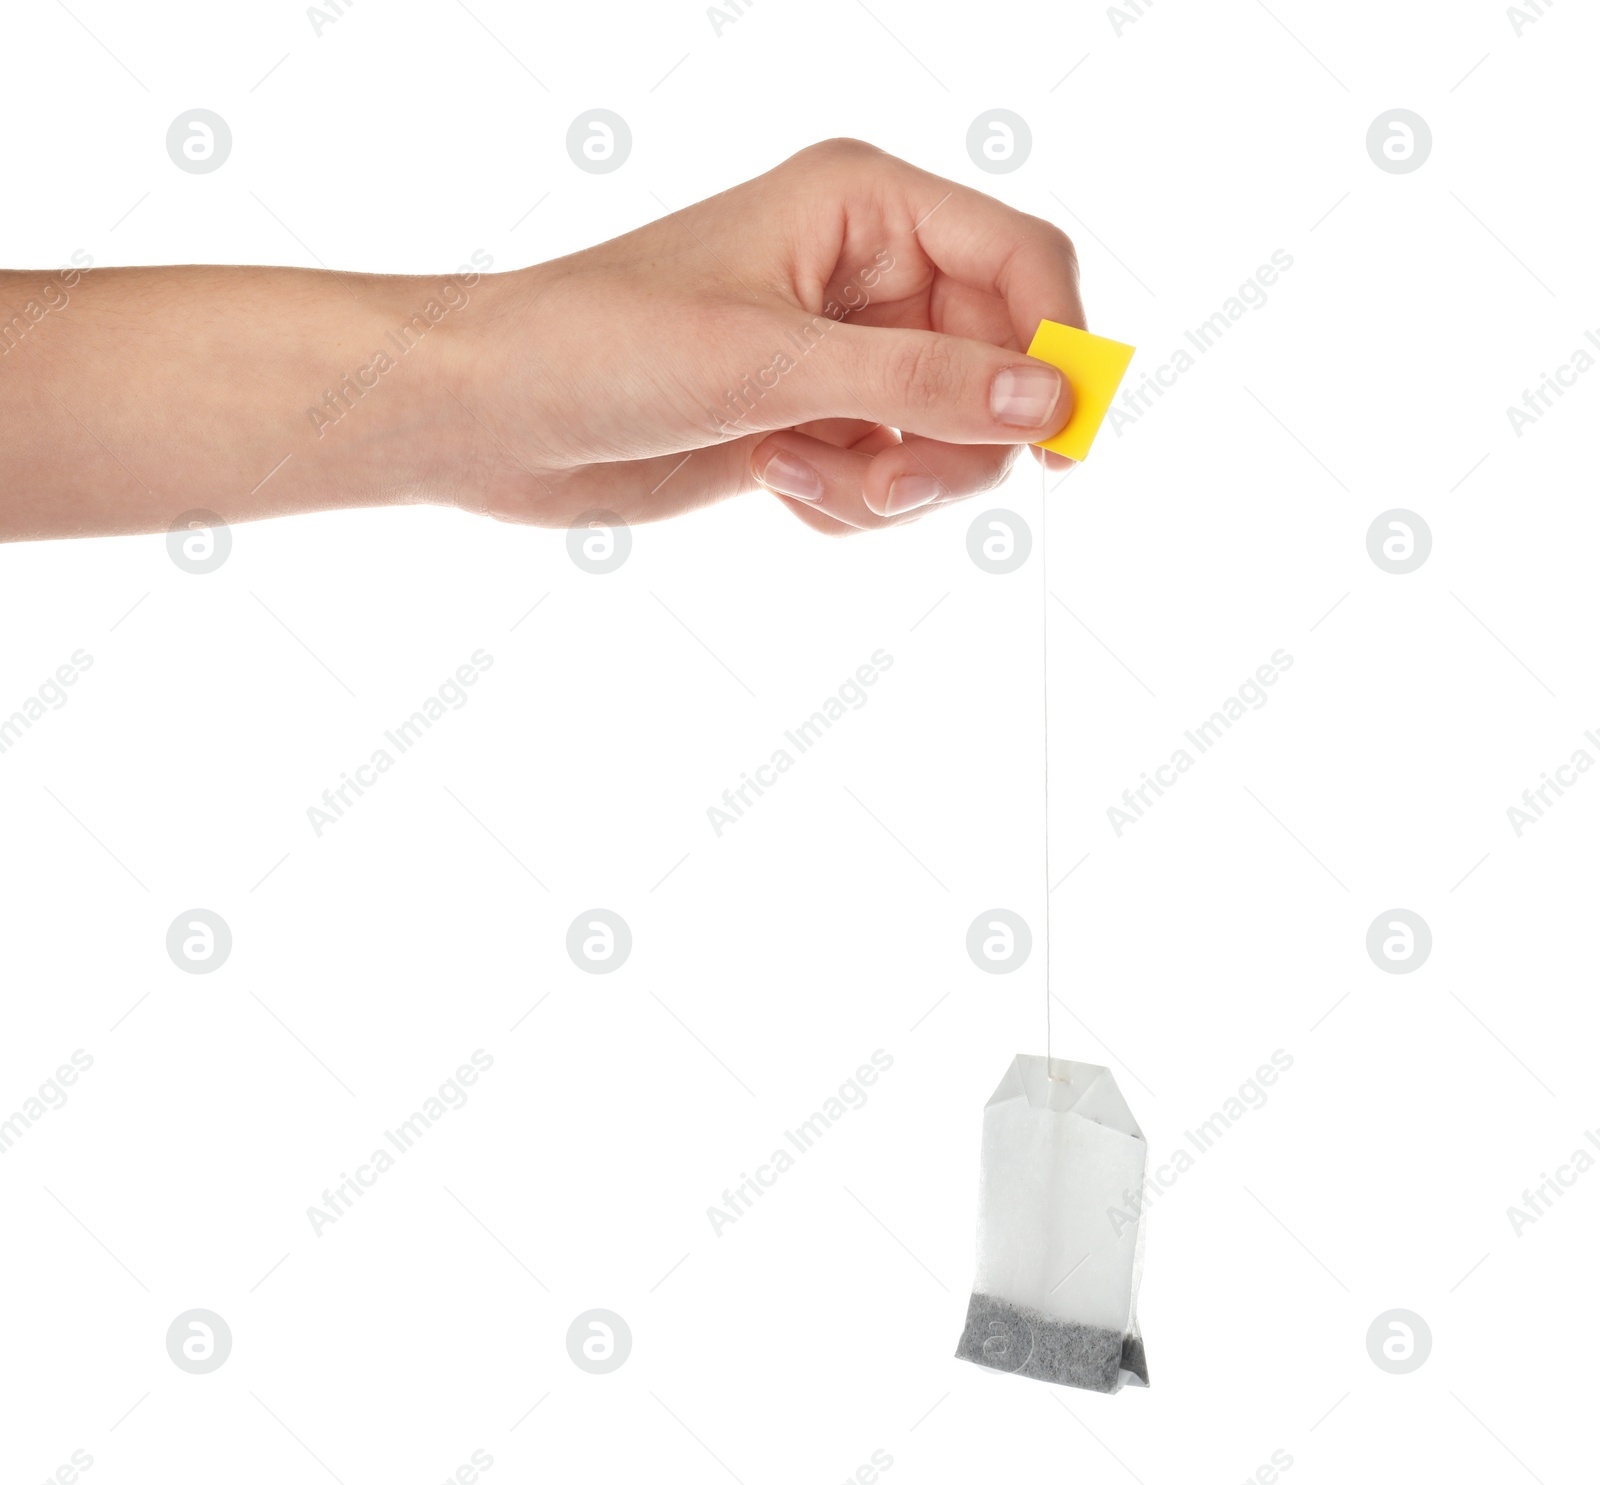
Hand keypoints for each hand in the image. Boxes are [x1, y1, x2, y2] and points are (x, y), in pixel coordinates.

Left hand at [454, 138, 1084, 536]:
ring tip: (794, 474)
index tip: (1061, 441)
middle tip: (889, 485)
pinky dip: (849, 502)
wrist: (496, 414)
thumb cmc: (604, 346)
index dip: (1058, 347)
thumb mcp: (772, 366)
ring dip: (890, 483)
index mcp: (864, 208)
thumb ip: (921, 385)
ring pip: (947, 437)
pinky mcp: (813, 421)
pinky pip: (890, 478)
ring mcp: (841, 355)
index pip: (1021, 261)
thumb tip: (1049, 401)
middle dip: (950, 443)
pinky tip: (775, 482)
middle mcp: (866, 275)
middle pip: (996, 367)